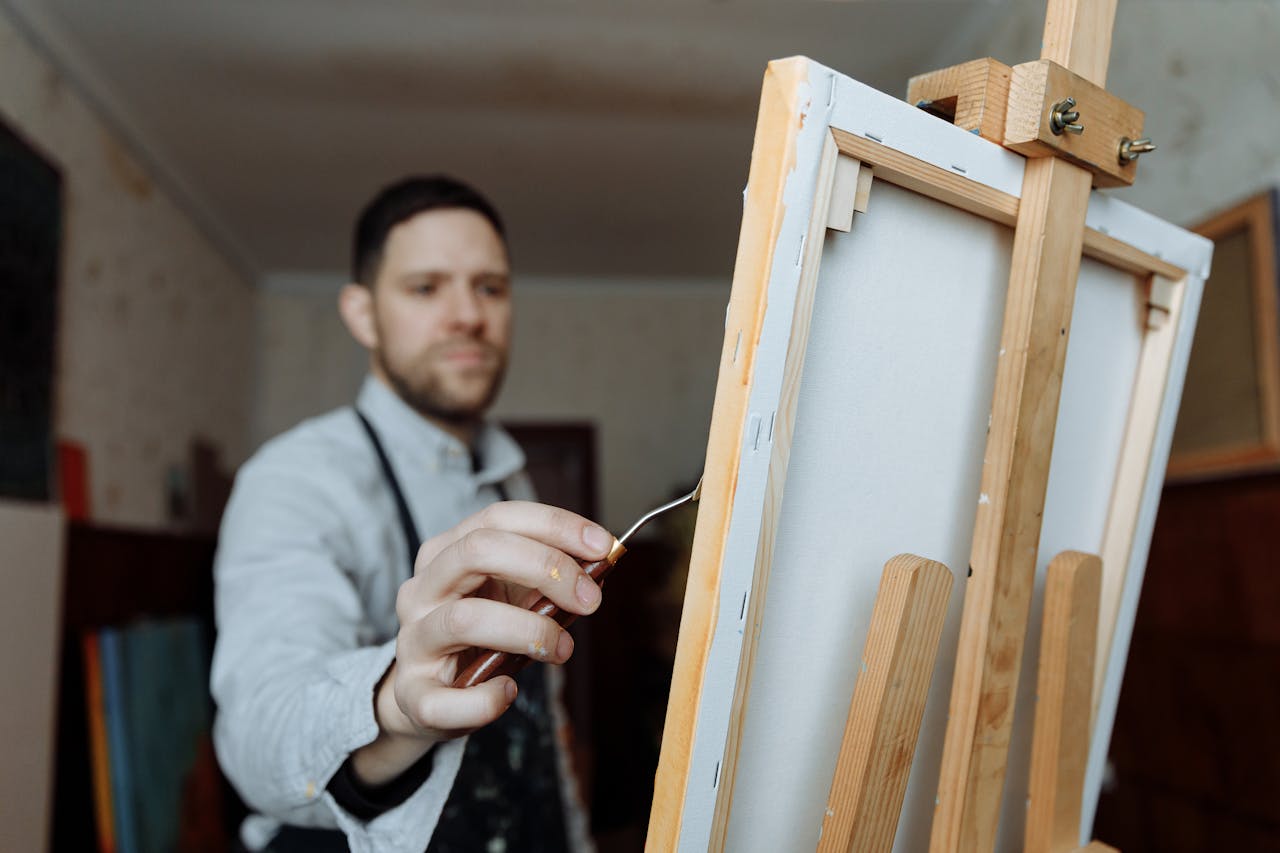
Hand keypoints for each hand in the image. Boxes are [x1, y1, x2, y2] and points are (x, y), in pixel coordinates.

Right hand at [351, 501, 611, 783]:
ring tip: (562, 648)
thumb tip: (598, 569)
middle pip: (476, 551)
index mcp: (445, 553)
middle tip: (589, 598)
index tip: (602, 546)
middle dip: (543, 567)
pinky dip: (486, 699)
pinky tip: (509, 691)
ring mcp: (413, 641)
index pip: (498, 518)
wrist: (426, 695)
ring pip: (463, 619)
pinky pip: (445, 699)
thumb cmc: (479, 639)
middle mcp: (422, 590)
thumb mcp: (508, 598)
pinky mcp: (413, 695)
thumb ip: (544, 581)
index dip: (554, 526)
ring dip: (527, 631)